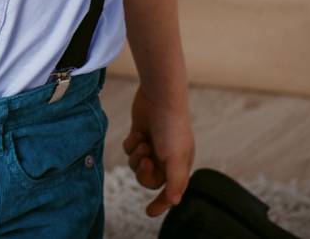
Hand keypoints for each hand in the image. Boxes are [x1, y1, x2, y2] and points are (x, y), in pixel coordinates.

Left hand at [123, 86, 193, 217]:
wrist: (159, 96)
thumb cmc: (171, 127)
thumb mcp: (176, 158)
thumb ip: (175, 182)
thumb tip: (174, 202)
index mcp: (179, 165)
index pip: (170, 191)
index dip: (161, 203)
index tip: (148, 212)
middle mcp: (166, 158)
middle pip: (148, 180)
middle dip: (143, 172)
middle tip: (146, 160)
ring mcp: (152, 146)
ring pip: (136, 165)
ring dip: (136, 156)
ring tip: (142, 142)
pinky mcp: (140, 135)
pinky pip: (130, 150)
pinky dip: (131, 144)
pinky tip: (137, 133)